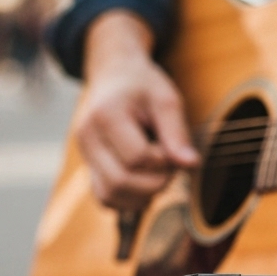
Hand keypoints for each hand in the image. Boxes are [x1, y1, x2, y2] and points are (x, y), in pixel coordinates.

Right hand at [76, 11, 198, 209]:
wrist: (115, 76)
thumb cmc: (143, 86)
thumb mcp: (167, 99)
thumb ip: (178, 133)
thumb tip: (191, 165)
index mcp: (105, 115)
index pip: (137, 158)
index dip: (164, 161)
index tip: (174, 148)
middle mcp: (87, 137)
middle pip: (121, 181)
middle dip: (155, 181)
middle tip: (170, 163)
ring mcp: (85, 154)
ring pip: (111, 196)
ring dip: (144, 194)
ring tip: (158, 171)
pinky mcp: (89, 167)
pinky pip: (105, 198)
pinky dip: (129, 199)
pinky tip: (145, 181)